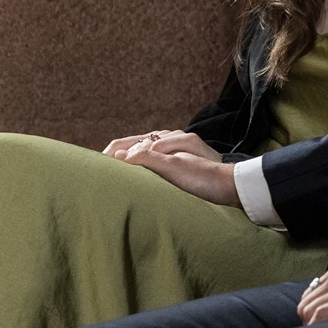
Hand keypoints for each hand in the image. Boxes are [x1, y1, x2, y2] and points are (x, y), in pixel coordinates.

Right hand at [107, 130, 236, 205]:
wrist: (232, 188)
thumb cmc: (204, 178)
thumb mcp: (173, 167)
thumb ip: (146, 159)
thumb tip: (118, 157)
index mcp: (165, 140)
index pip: (127, 145)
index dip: (110, 156)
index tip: (95, 168)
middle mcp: (170, 140)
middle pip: (132, 146)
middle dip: (114, 157)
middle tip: (96, 172)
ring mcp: (175, 151)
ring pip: (141, 154)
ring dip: (125, 161)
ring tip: (110, 174)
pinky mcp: (179, 163)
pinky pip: (152, 162)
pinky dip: (138, 167)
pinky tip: (134, 177)